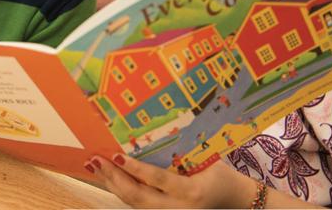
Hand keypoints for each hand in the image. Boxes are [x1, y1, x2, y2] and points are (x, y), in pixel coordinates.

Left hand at [88, 153, 255, 208]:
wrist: (236, 202)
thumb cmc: (221, 175)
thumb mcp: (207, 160)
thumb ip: (182, 152)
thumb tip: (152, 129)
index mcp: (191, 192)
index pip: (157, 180)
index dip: (135, 169)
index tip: (116, 156)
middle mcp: (178, 209)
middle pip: (139, 197)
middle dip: (114, 178)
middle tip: (96, 160)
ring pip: (135, 204)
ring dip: (113, 185)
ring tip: (96, 166)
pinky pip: (139, 207)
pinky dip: (122, 192)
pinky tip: (110, 178)